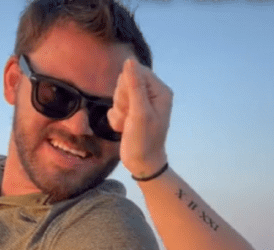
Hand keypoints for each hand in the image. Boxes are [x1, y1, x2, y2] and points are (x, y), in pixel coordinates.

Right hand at [108, 59, 172, 177]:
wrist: (142, 164)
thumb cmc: (145, 141)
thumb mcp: (140, 113)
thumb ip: (135, 86)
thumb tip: (130, 60)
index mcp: (159, 91)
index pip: (135, 71)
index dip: (128, 87)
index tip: (133, 105)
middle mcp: (151, 94)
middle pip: (124, 81)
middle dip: (122, 100)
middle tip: (131, 117)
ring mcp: (140, 104)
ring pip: (117, 94)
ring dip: (119, 111)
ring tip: (128, 124)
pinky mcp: (130, 112)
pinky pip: (114, 107)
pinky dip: (116, 119)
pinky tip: (124, 129)